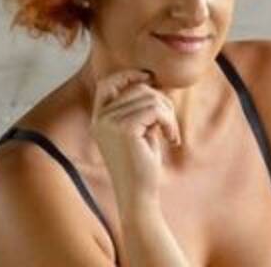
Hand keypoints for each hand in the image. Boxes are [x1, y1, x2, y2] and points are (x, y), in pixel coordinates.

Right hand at [89, 69, 180, 208]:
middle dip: (161, 101)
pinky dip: (169, 121)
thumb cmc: (141, 164)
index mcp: (99, 118)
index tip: (150, 79)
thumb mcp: (139, 129)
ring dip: (168, 113)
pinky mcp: (125, 129)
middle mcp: (100, 118)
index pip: (107, 82)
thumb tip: (153, 79)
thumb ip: (139, 106)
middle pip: (137, 88)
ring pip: (149, 97)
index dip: (128, 75)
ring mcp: (110, 123)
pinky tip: (171, 139)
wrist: (138, 195)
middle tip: (169, 124)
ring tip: (171, 133)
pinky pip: (155, 110)